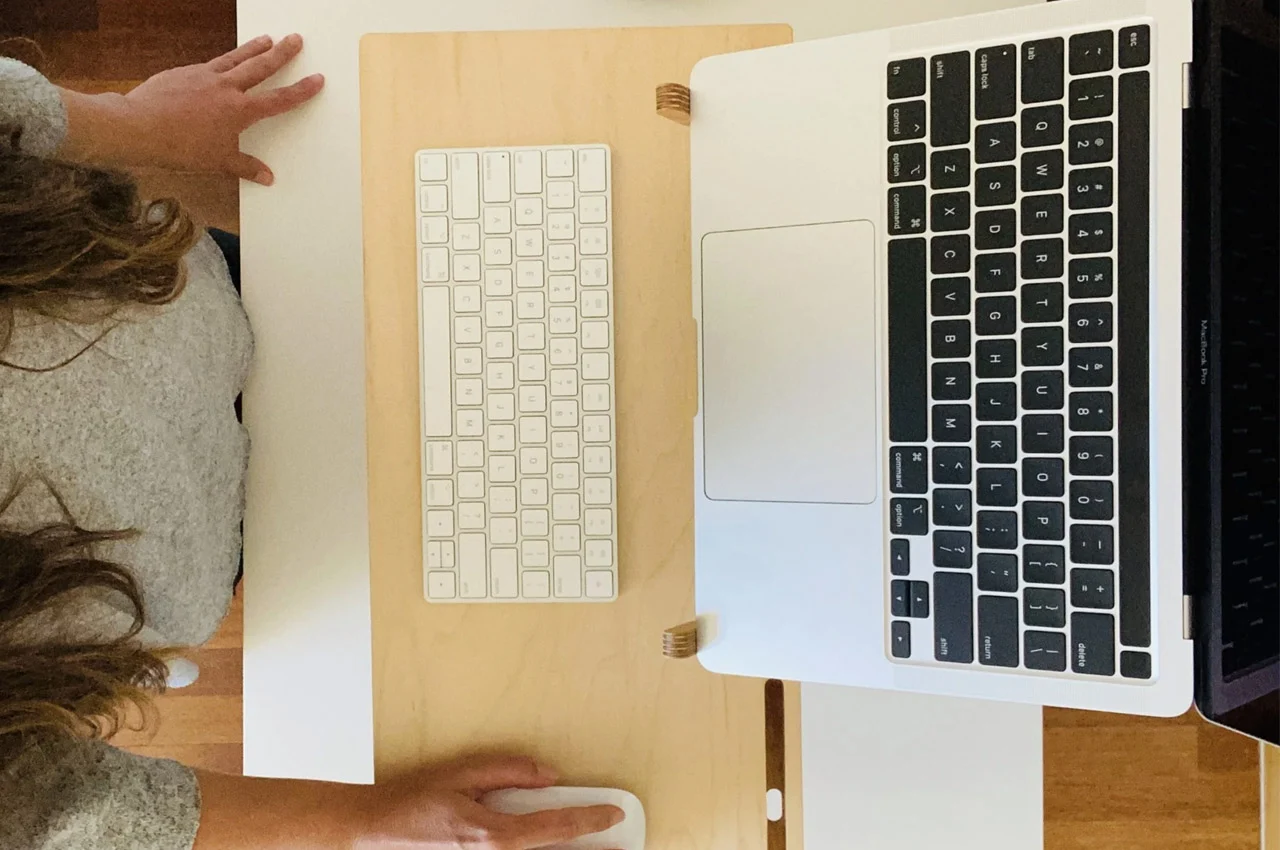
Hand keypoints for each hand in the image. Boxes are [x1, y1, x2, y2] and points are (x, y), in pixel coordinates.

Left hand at [119, 34, 323, 183]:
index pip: (278, 99)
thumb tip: (267, 177)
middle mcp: (226, 88)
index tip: (316, 79)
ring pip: (235, 57)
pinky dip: (222, 60)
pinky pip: (210, 63)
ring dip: (253, 47)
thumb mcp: (218, 162)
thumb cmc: (180, 148)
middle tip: (295, 39)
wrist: (140, 128)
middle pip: (261, 66)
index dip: (301, 90)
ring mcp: (204, 76)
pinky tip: (224, 60)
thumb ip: (245, 167)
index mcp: (239, 111)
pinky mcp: (184, 72)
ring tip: (266, 38)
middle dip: (282, 53)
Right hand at [356, 755, 624, 849]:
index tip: (613, 815)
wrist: (371, 833)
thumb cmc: (411, 802)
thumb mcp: (461, 774)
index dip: (589, 821)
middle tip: (619, 846)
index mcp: (493, 835)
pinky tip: (552, 848)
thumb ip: (508, 771)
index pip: (554, 828)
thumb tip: (548, 776)